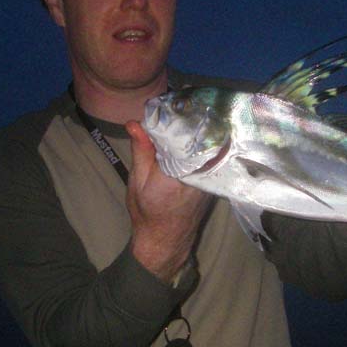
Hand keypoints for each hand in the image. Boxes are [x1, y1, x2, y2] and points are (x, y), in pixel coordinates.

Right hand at [125, 121, 211, 282]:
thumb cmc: (147, 213)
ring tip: (179, 116)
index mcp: (177, 173)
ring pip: (205, 144)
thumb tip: (134, 123)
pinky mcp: (213, 181)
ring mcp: (210, 178)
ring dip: (194, 131)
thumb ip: (140, 151)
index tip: (163, 106)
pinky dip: (198, 145)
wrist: (165, 240)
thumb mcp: (137, 180)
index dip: (174, 117)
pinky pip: (208, 155)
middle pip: (198, 137)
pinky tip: (188, 137)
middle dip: (186, 120)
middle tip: (171, 105)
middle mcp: (199, 173)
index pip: (182, 135)